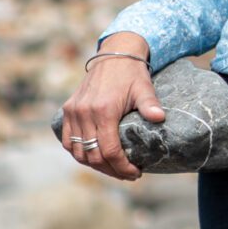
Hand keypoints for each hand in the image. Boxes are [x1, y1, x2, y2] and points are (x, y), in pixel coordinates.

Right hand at [61, 35, 162, 181]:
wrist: (114, 54)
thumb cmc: (131, 73)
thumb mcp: (144, 88)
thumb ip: (150, 104)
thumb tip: (160, 118)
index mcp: (103, 110)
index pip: (109, 150)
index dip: (122, 167)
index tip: (135, 173)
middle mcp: (84, 113)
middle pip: (93, 156)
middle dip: (111, 170)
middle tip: (128, 174)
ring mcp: (73, 112)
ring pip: (78, 151)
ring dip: (94, 165)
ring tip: (113, 168)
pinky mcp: (68, 109)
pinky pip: (67, 140)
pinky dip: (78, 152)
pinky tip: (93, 157)